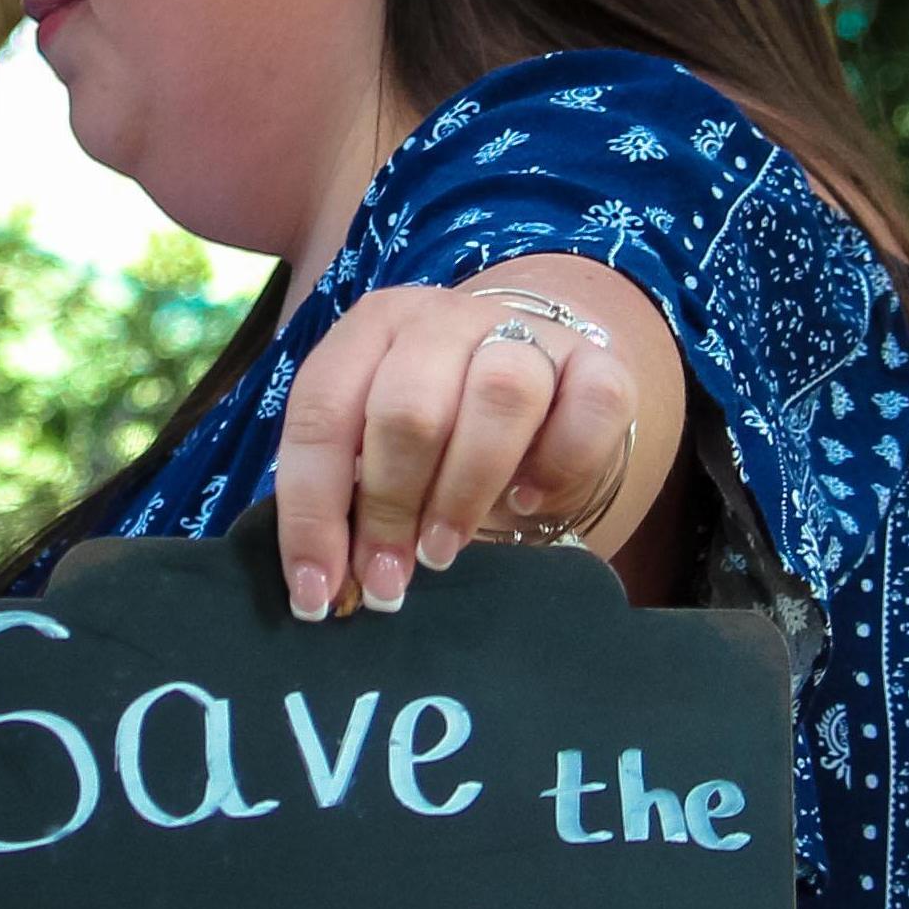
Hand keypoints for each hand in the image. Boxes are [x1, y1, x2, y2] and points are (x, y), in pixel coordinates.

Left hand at [272, 278, 644, 620]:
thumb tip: (321, 582)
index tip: (314, 590)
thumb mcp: (376, 442)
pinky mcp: (597, 362)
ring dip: (463, 491)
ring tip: (441, 549)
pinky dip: (559, 464)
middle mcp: (442, 319)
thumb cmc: (436, 423)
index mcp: (371, 327)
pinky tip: (529, 499)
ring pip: (499, 396)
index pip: (322, 411)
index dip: (311, 508)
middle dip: (389, 507)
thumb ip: (348, 492)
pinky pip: (591, 406)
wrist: (531, 367)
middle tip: (387, 576)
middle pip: (408, 408)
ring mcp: (524, 331)